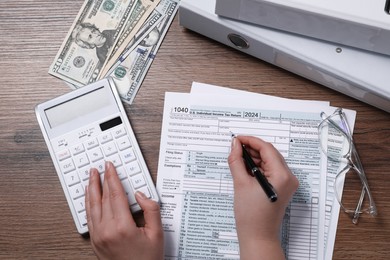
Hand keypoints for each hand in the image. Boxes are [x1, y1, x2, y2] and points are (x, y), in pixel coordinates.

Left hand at [85, 161, 163, 259]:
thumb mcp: (157, 234)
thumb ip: (151, 210)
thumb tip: (141, 195)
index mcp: (123, 227)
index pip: (115, 195)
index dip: (112, 178)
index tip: (110, 167)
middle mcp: (107, 230)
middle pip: (102, 198)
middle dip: (100, 180)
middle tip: (99, 168)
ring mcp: (98, 237)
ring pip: (92, 207)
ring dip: (91, 190)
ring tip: (91, 178)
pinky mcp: (95, 242)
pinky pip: (89, 218)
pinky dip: (88, 204)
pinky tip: (89, 198)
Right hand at [228, 136, 298, 259]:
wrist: (257, 236)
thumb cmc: (252, 217)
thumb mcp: (241, 183)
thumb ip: (236, 160)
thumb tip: (235, 145)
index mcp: (282, 176)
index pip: (267, 149)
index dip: (251, 141)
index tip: (238, 139)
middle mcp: (288, 178)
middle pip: (270, 153)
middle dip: (252, 148)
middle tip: (235, 146)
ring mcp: (286, 183)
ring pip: (269, 161)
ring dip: (254, 157)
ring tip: (238, 157)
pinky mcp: (281, 187)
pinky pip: (269, 170)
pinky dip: (257, 166)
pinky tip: (245, 167)